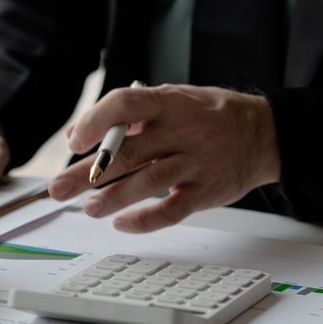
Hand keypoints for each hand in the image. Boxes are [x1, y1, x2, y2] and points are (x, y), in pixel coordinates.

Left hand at [48, 84, 280, 232]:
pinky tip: (121, 223)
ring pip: (148, 182)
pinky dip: (144, 220)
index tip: (75, 141)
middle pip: (127, 152)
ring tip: (88, 208)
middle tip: (57, 188)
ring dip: (112, 198)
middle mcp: (182, 131)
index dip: (96, 121)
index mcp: (168, 102)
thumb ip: (127, 115)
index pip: (125, 103)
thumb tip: (77, 133)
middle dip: (86, 173)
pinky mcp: (208, 191)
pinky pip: (172, 210)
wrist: (264, 133)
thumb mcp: (171, 100)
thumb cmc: (206, 116)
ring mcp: (196, 162)